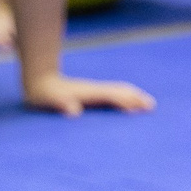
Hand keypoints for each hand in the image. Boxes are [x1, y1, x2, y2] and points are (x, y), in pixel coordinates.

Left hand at [23, 73, 154, 115]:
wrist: (38, 79)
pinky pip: (114, 94)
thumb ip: (61, 104)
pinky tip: (129, 103)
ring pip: (119, 90)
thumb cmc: (42, 94)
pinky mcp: (93, 92)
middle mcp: (95, 89)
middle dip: (136, 97)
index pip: (111, 96)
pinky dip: (126, 97)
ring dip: (134, 96)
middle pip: (120, 91)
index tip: (137, 110)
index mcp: (88, 92)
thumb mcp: (47, 99)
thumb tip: (74, 112)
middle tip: (152, 107)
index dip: (124, 102)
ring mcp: (95, 90)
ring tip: (147, 104)